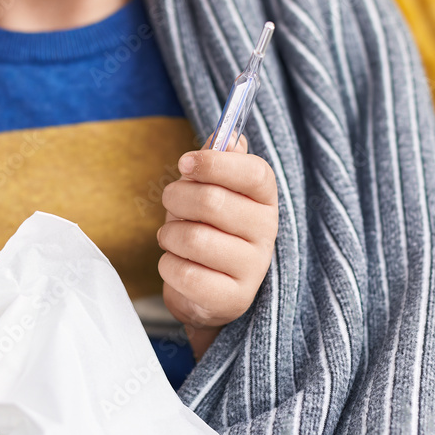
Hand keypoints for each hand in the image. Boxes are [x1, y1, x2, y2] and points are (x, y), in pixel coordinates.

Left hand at [157, 135, 277, 358]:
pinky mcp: (232, 299)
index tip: (185, 163)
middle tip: (171, 203)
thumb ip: (217, 162)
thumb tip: (226, 135)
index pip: (254, 172)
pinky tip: (177, 264)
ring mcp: (252, 268)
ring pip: (193, 238)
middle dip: (176, 198)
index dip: (214, 163)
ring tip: (173, 238)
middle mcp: (266, 232)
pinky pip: (185, 273)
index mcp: (264, 200)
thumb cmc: (208, 231)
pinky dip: (168, 266)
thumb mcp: (211, 191)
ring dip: (169, 235)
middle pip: (212, 200)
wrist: (208, 291)